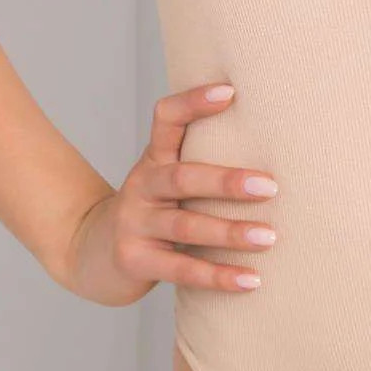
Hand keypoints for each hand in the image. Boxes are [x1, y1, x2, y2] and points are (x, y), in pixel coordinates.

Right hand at [55, 81, 278, 305]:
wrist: (93, 253)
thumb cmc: (153, 211)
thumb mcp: (168, 179)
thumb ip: (203, 163)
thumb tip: (277, 147)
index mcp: (154, 158)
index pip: (167, 118)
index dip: (194, 102)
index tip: (230, 91)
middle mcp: (142, 186)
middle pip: (182, 177)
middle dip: (227, 182)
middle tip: (270, 187)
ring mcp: (134, 223)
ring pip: (185, 226)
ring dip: (230, 232)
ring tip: (269, 237)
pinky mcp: (135, 260)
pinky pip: (181, 269)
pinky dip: (218, 276)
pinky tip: (250, 280)